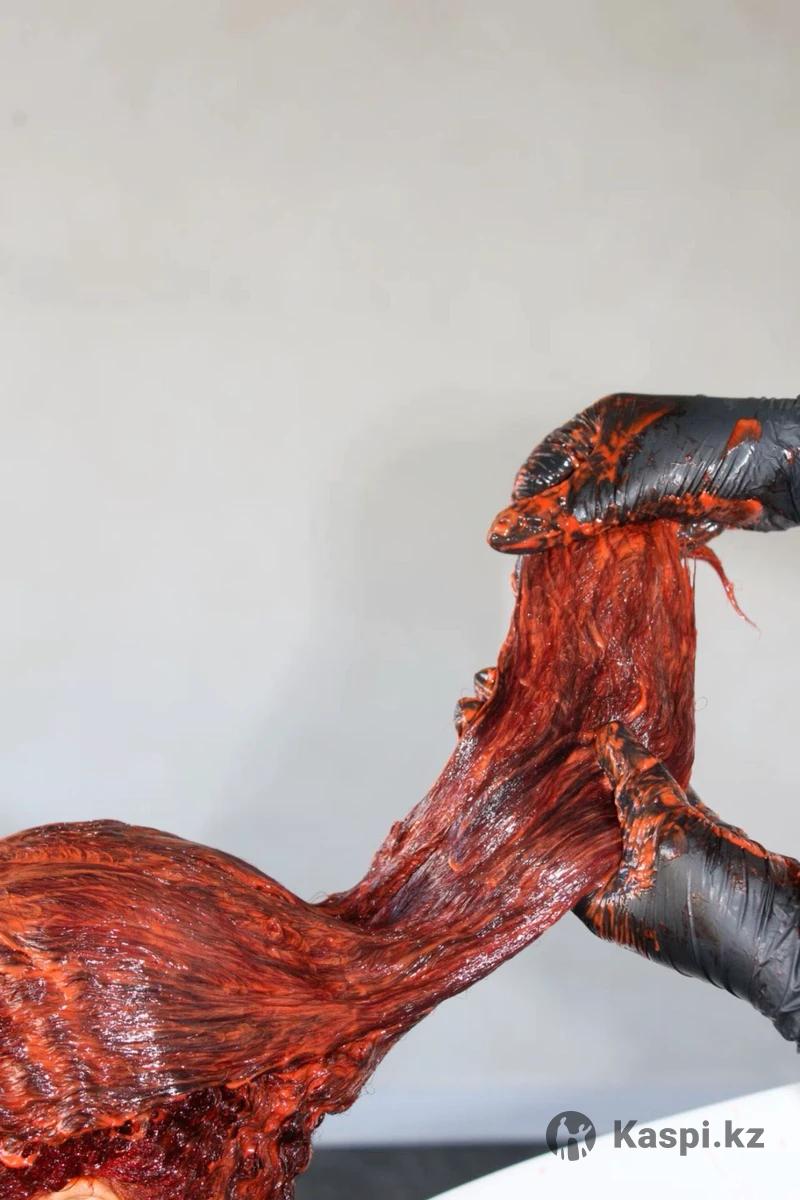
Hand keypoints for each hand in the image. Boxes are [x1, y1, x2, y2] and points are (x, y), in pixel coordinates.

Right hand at [489, 393, 799, 552]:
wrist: (790, 467)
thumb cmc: (713, 455)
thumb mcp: (627, 485)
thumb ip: (566, 514)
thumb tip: (503, 536)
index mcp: (601, 426)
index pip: (543, 467)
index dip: (528, 507)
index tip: (521, 549)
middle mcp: (619, 451)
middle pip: (568, 499)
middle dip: (557, 537)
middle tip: (546, 577)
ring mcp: (646, 480)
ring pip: (600, 524)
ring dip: (592, 552)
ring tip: (580, 582)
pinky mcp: (671, 508)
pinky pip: (632, 536)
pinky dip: (626, 555)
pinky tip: (618, 574)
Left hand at [578, 721, 799, 1045]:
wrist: (788, 928)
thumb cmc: (718, 905)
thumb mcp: (664, 829)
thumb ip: (633, 781)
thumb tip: (606, 734)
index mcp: (602, 903)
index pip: (561, 847)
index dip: (552, 806)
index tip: (543, 767)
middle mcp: (626, 895)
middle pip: (599, 830)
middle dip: (592, 789)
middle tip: (574, 743)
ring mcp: (663, 880)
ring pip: (638, 823)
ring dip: (630, 786)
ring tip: (609, 740)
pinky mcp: (697, 864)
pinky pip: (672, 822)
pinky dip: (666, 793)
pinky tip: (655, 759)